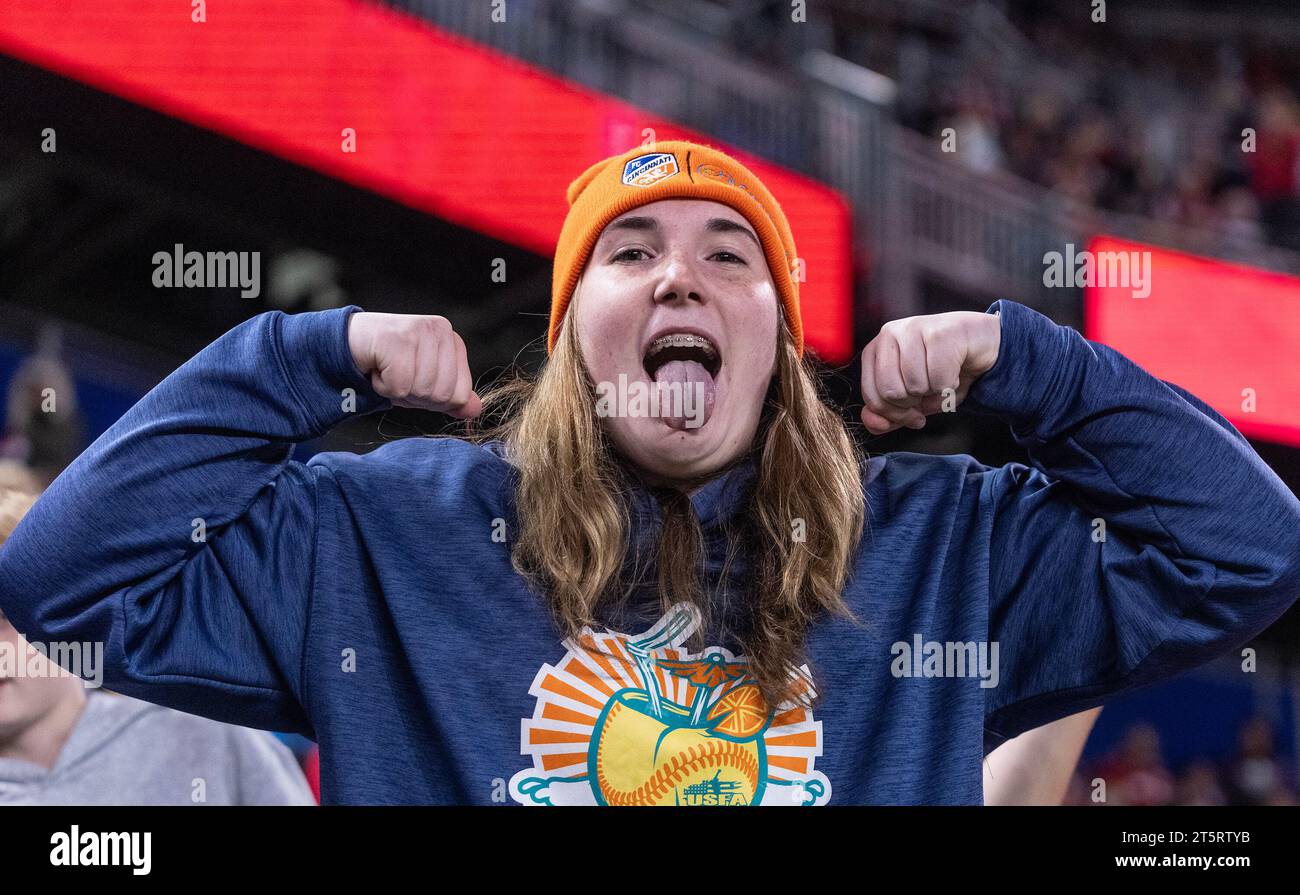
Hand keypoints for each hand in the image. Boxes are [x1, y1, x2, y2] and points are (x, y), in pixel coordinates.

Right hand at [347, 312, 481, 417]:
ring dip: (397, 391)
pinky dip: (383, 387)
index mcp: (453, 342)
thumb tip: (476, 411)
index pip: (461, 395)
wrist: (347, 343)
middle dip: (414, 396)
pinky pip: (400, 385)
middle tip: (397, 376)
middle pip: (442, 394)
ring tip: (386, 370)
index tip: (414, 382)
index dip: (433, 400)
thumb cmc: (388, 364)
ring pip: (421, 390)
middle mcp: (441, 331)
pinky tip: (376, 367)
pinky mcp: (399, 338)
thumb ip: (452, 397)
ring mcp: (421, 331)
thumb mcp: (424, 384)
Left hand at [859, 310, 1000, 434]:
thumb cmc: (944, 369)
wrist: (982, 344)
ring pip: (915, 385)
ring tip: (942, 377)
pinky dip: (950, 385)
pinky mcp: (938, 332)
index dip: (894, 415)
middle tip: (929, 392)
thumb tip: (873, 425)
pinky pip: (939, 379)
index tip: (913, 415)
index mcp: (875, 351)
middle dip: (914, 403)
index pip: (872, 397)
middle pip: (891, 393)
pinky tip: (955, 371)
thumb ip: (889, 415)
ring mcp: (912, 329)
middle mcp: (888, 335)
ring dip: (935, 392)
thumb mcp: (913, 399)